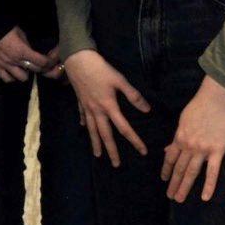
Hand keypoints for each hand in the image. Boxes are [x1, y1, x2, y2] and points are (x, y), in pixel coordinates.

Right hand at [0, 26, 53, 82]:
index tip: (53, 60)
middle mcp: (16, 61)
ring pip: (22, 78)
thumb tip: (35, 51)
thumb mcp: (21, 33)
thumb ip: (29, 44)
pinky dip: (12, 77)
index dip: (50, 62)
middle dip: (43, 68)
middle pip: (35, 70)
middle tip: (43, 64)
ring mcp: (6, 66)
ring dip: (27, 73)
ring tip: (26, 68)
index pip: (42, 62)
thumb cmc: (6, 28)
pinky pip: (7, 79)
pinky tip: (14, 72)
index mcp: (23, 51)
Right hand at [59, 49, 150, 166]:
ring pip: (92, 130)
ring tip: (98, 155)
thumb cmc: (100, 69)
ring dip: (96, 143)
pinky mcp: (80, 101)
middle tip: (115, 164)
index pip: (124, 128)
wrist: (78, 60)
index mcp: (109, 106)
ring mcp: (87, 107)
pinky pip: (83, 117)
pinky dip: (85, 124)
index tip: (142, 151)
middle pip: (105, 135)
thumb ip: (133, 95)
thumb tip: (146, 110)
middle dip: (111, 150)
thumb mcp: (119, 79)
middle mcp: (97, 111)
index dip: (134, 140)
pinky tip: (85, 129)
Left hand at [162, 77, 224, 202]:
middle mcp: (189, 146)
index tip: (164, 180)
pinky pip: (213, 172)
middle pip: (179, 169)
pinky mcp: (218, 150)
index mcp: (179, 137)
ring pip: (191, 173)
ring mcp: (203, 149)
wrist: (217, 97)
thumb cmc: (200, 105)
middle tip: (170, 197)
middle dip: (173, 184)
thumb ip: (177, 136)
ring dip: (184, 187)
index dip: (166, 171)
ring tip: (180, 199)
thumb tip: (169, 149)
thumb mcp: (183, 119)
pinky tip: (205, 197)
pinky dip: (209, 185)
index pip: (170, 159)